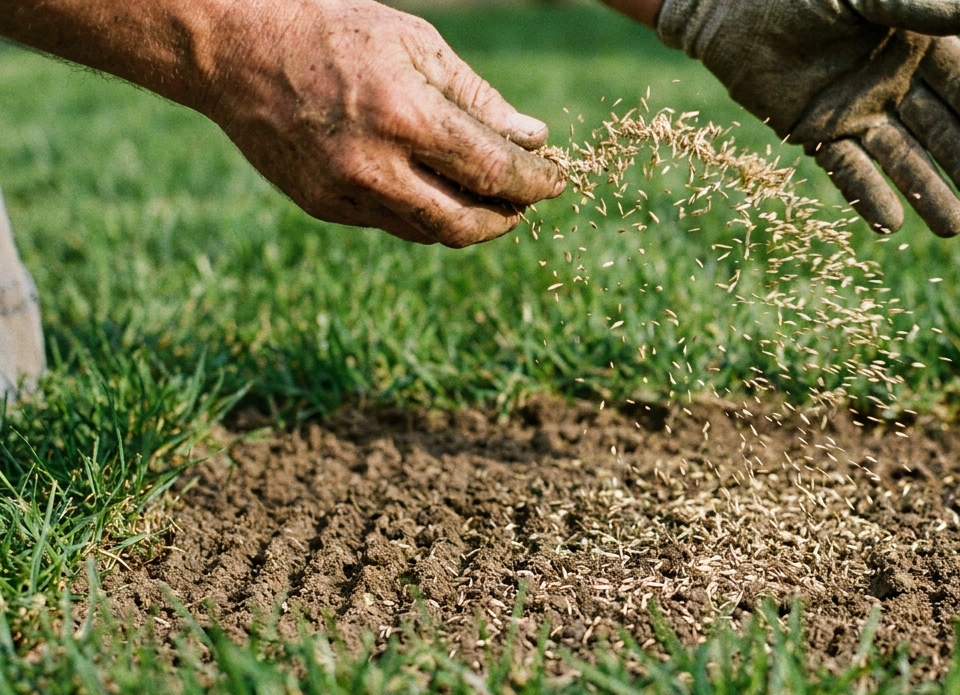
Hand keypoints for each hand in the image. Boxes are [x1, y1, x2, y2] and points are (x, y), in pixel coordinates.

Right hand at [0, 0, 564, 246]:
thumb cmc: (335, 32)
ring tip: (490, 198)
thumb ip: (479, 98)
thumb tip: (534, 139)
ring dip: (471, 222)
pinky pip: (394, 224)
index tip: (559, 179)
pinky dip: (426, 214)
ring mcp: (346, 193)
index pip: (496, 171)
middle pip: (469, 221)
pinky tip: (436, 189)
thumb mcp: (417, 45)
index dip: (537, 183)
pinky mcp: (324, 207)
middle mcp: (376, 166)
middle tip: (527, 199)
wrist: (236, 50)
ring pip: (432, 232)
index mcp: (407, 116)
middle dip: (509, 215)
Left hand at [657, 0, 959, 236]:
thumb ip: (916, 5)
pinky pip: (847, 171)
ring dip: (928, 193)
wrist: (730, 5)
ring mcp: (855, 113)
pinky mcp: (814, 134)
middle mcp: (892, 84)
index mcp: (916, 46)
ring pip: (900, 159)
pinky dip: (867, 196)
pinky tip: (892, 224)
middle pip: (941, 133)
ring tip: (954, 229)